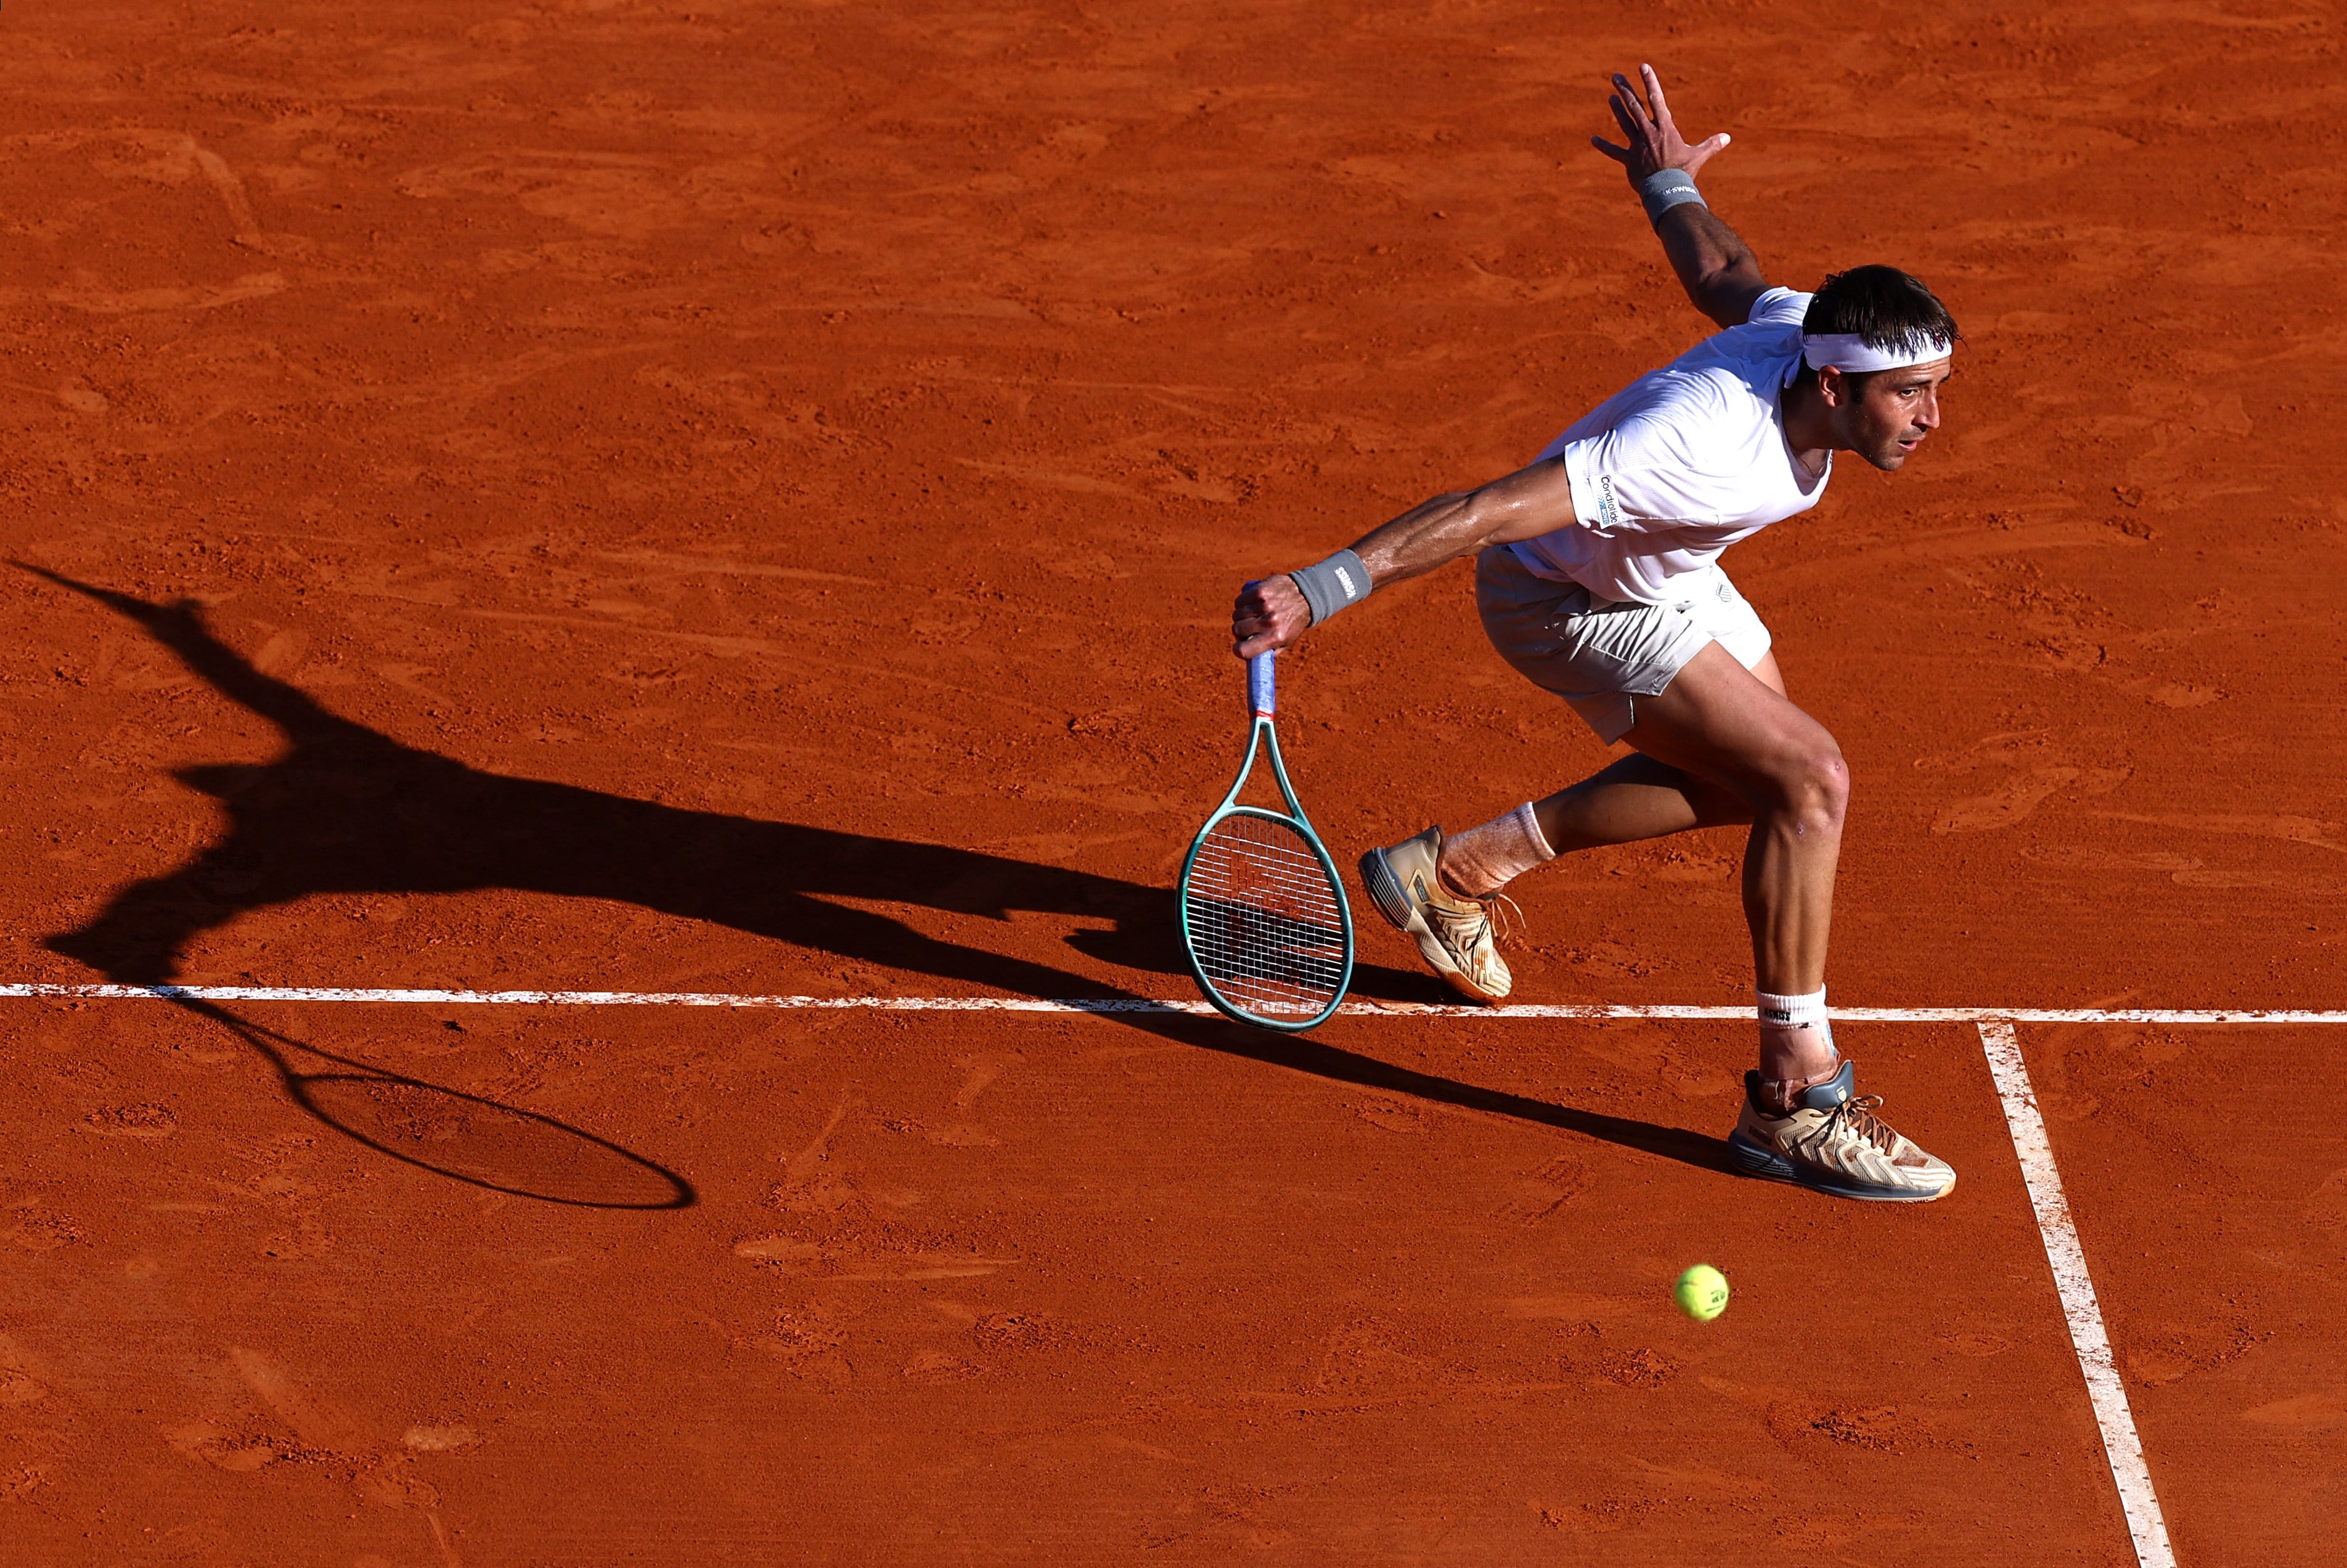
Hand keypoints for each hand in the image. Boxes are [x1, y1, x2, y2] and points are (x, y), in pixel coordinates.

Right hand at [1231, 575, 1309, 658]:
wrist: (1306, 595)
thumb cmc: (1293, 621)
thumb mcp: (1286, 641)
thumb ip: (1269, 652)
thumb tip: (1252, 660)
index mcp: (1275, 637)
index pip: (1243, 650)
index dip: (1238, 649)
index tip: (1241, 645)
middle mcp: (1270, 622)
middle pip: (1237, 629)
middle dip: (1241, 629)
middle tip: (1249, 626)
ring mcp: (1264, 605)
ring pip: (1237, 614)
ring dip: (1242, 615)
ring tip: (1253, 613)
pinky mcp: (1260, 591)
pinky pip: (1240, 601)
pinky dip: (1242, 602)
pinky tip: (1252, 603)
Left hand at [1590, 64, 1729, 184]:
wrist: (1668, 191)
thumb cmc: (1684, 173)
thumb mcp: (1699, 156)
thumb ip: (1711, 144)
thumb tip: (1727, 137)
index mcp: (1665, 128)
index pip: (1656, 99)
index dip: (1649, 81)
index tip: (1643, 67)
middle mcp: (1649, 133)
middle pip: (1634, 106)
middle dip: (1625, 90)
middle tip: (1615, 77)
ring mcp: (1637, 146)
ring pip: (1624, 123)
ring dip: (1617, 109)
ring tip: (1610, 97)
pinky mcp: (1629, 161)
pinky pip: (1614, 152)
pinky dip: (1603, 146)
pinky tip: (1593, 139)